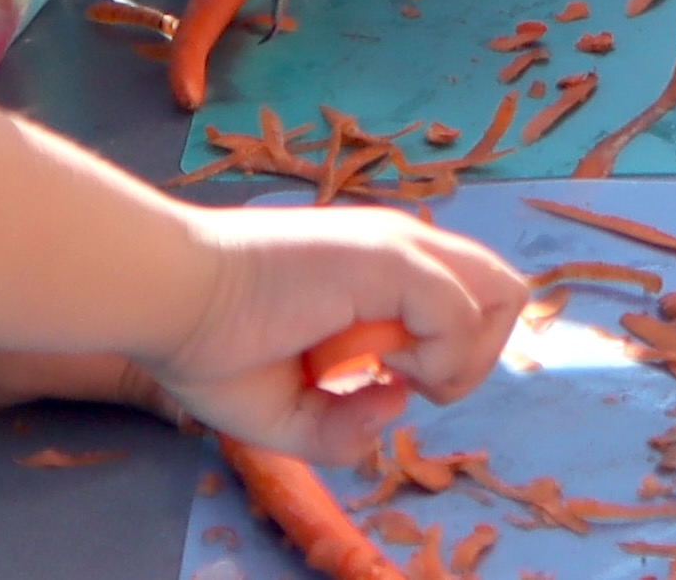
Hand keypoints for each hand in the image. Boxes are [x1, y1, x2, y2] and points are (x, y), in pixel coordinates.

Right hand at [147, 206, 534, 459]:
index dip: (447, 357)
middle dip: (471, 358)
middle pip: (505, 293)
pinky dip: (432, 358)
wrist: (170, 298)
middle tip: (399, 376)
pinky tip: (372, 361)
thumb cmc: (213, 347)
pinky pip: (459, 315)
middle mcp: (402, 247)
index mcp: (383, 270)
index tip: (382, 376)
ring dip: (458, 355)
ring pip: (503, 294)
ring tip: (385, 367)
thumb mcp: (291, 413)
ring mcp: (399, 246)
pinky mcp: (388, 257)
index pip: (470, 302)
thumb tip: (398, 403)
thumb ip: (349, 428)